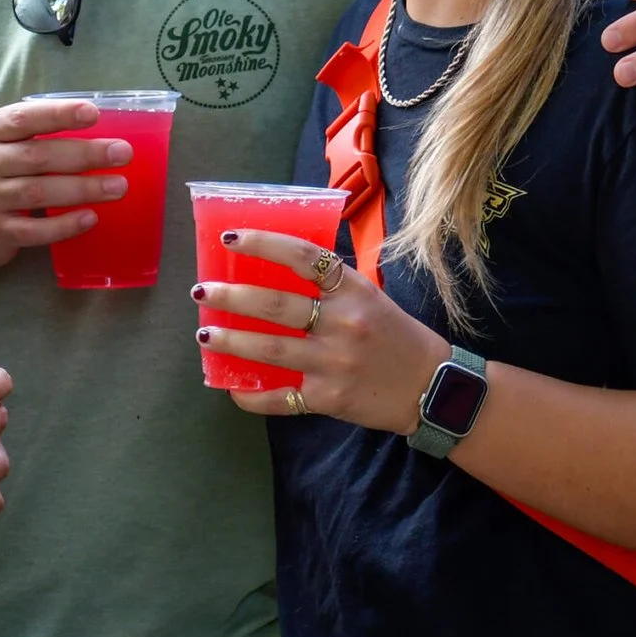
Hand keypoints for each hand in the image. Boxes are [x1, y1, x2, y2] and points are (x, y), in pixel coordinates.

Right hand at [0, 98, 131, 272]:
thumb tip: (97, 129)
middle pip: (40, 156)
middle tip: (122, 153)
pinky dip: (64, 225)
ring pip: (40, 192)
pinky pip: (34, 230)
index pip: (24, 119)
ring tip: (118, 187)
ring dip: (83, 189)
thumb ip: (34, 135)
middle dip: (85, 154)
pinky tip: (90, 219)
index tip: (92, 113)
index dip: (59, 114)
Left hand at [194, 232, 449, 435]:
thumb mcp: (371, 296)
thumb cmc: (397, 336)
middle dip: (231, 298)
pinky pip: (282, 398)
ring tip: (204, 336)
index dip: (264, 243)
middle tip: (202, 292)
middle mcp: (342, 322)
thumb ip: (332, 285)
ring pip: (270, 350)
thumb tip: (280, 266)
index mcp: (353, 290)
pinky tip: (232, 388)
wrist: (433, 387)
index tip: (231, 237)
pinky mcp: (331, 399)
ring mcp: (335, 362)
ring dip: (231, 342)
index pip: (303, 257)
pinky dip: (253, 396)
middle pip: (276, 305)